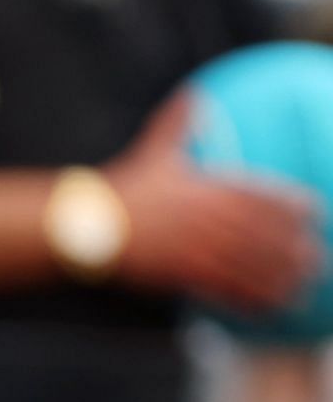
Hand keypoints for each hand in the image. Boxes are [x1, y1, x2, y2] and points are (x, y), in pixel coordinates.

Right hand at [107, 93, 321, 310]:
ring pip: (253, 267)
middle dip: (296, 249)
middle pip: (267, 236)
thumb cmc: (123, 189)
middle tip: (316, 260)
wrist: (90, 224)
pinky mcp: (185, 273)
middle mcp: (212, 219)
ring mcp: (200, 248)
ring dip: (281, 279)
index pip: (265, 197)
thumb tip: (193, 94)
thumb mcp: (152, 151)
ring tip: (300, 288)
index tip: (315, 213)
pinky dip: (250, 300)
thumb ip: (178, 124)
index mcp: (210, 189)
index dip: (294, 206)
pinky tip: (266, 308)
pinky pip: (226, 289)